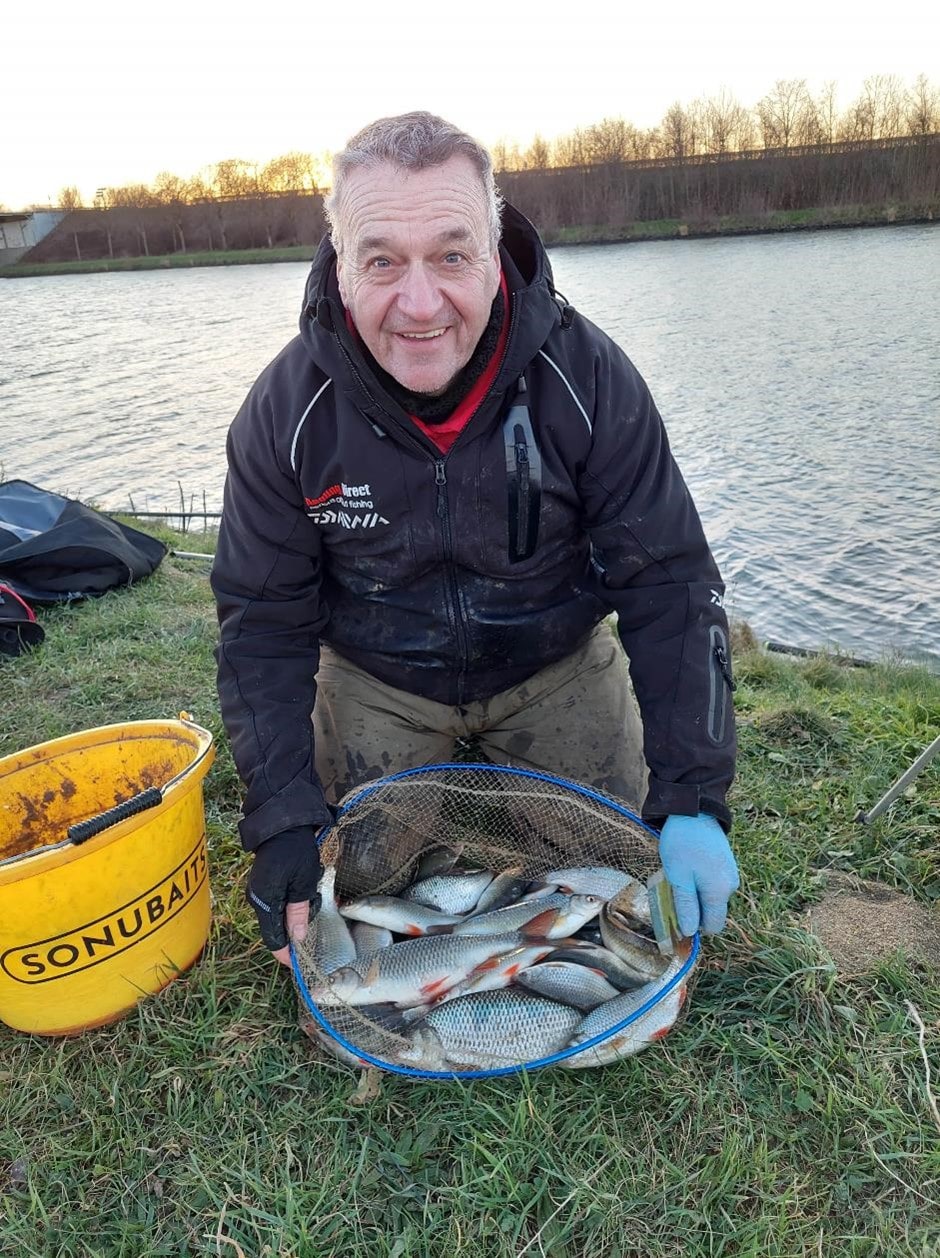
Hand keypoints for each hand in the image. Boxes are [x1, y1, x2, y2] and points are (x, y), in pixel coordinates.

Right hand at [246, 827, 322, 966]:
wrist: (282, 824)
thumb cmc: (296, 850)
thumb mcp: (304, 882)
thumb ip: (299, 911)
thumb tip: (297, 939)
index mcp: (265, 901)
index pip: (272, 938)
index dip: (285, 954)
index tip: (298, 965)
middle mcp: (257, 899)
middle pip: (275, 928)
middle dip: (295, 930)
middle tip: (316, 916)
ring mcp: (259, 892)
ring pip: (277, 916)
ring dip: (296, 914)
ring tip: (313, 895)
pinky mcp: (263, 885)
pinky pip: (277, 904)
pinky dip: (291, 905)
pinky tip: (305, 890)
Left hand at [659, 812, 738, 935]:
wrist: (694, 810)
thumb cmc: (682, 844)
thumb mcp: (678, 877)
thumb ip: (686, 906)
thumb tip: (691, 932)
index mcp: (720, 892)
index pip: (713, 926)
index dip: (694, 925)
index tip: (675, 912)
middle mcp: (730, 886)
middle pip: (711, 912)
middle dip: (693, 907)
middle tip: (673, 889)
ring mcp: (730, 874)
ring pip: (710, 897)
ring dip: (694, 893)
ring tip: (679, 874)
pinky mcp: (726, 864)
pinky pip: (712, 883)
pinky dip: (699, 881)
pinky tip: (688, 866)